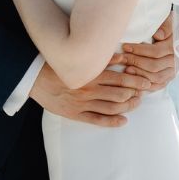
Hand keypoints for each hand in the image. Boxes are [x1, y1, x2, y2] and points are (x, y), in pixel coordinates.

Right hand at [30, 55, 158, 126]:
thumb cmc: (56, 65)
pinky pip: (97, 120)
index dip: (135, 81)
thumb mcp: (78, 58)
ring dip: (127, 106)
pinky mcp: (75, 114)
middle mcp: (89, 90)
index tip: (145, 80)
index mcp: (90, 75)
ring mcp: (82, 104)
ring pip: (111, 108)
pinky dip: (112, 122)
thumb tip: (122, 57)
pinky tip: (123, 121)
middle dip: (136, 93)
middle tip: (145, 92)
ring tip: (136, 103)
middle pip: (119, 94)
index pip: (120, 79)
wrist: (33, 77)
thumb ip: (100, 59)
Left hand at [121, 13, 176, 91]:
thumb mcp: (170, 20)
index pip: (156, 52)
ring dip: (139, 74)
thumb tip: (158, 35)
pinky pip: (158, 85)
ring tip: (126, 69)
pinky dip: (146, 86)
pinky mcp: (169, 78)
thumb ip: (165, 26)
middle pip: (154, 66)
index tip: (125, 47)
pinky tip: (134, 82)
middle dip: (135, 62)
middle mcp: (177, 61)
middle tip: (122, 58)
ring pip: (155, 78)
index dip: (139, 50)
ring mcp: (173, 71)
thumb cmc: (170, 26)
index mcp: (177, 47)